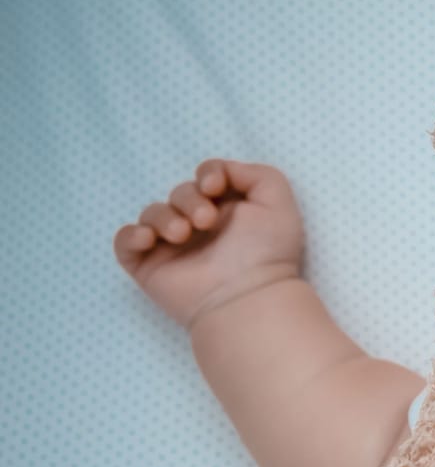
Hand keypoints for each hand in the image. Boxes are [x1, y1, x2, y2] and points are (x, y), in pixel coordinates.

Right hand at [113, 159, 306, 329]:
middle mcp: (201, 227)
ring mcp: (173, 248)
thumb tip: (220, 171)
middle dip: (189, 199)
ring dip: (163, 216)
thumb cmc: (267, 251)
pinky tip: (149, 239)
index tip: (214, 187)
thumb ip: (255, 173)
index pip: (206, 177)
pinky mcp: (150, 266)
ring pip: (152, 213)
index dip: (207, 174)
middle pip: (180, 193)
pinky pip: (125, 241)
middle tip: (205, 221)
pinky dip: (131, 235)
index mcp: (229, 211)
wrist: (247, 295)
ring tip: (182, 234)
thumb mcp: (277, 200)